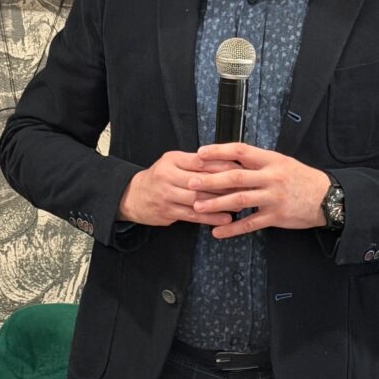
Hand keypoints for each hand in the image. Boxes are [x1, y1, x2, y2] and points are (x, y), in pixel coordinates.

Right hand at [118, 150, 235, 227]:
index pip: (201, 161)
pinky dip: (210, 217)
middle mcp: (168, 176)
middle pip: (201, 180)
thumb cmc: (160, 178)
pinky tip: (224, 219)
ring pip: (198, 199)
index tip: (241, 169)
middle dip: (225, 185)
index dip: (222, 165)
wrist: (133, 196)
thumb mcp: (174, 163)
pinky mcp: (167, 211)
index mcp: (172, 160)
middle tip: (245, 188)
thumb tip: (226, 162)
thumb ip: (195, 162)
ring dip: (220, 202)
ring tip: (239, 204)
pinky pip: (192, 215)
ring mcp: (166, 195)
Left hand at [189, 143, 329, 238]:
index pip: (240, 150)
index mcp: (270, 160)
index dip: (218, 151)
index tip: (199, 153)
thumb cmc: (300, 178)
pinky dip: (232, 229)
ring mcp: (273, 197)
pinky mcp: (276, 216)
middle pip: (235, 176)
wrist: (328, 198)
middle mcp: (271, 177)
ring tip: (197, 207)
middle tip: (190, 182)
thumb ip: (257, 161)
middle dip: (210, 180)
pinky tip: (217, 232)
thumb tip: (228, 158)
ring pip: (239, 200)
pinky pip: (250, 224)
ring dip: (216, 204)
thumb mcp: (281, 162)